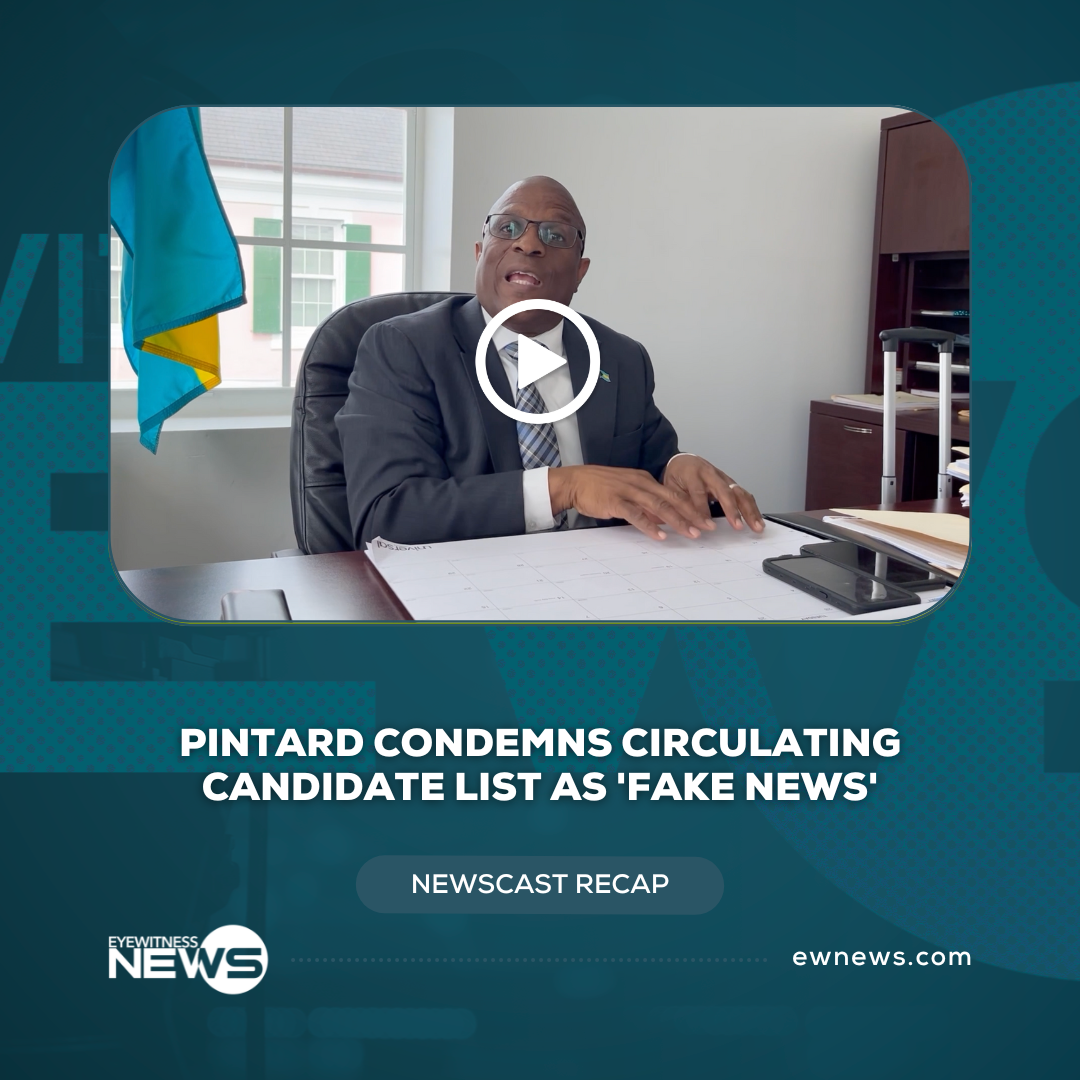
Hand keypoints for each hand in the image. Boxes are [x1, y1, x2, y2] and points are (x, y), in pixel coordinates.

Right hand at [548, 465, 714, 540]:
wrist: (574, 481)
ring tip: (692, 533)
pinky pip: (636, 514)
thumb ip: (643, 504)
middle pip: (672, 499)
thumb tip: (660, 519)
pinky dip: (650, 526)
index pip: (673, 494)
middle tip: (708, 527)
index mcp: (644, 480)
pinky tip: (660, 536)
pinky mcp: (615, 501)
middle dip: (692, 514)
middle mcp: (640, 483)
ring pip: (659, 506)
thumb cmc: (598, 488)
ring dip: (677, 521)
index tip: (705, 519)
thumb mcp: (626, 491)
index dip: (692, 507)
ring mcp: (628, 491)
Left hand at [662, 454, 764, 532]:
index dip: (703, 510)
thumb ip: (679, 505)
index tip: (708, 527)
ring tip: (756, 526)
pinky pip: (743, 494)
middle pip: (725, 490)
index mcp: (692, 473)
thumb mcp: (670, 489)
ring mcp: (723, 477)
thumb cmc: (675, 477)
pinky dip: (752, 508)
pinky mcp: (730, 483)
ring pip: (739, 492)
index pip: (699, 493)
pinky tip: (757, 520)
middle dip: (733, 510)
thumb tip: (690, 524)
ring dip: (749, 510)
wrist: (681, 461)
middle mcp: (711, 473)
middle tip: (738, 526)